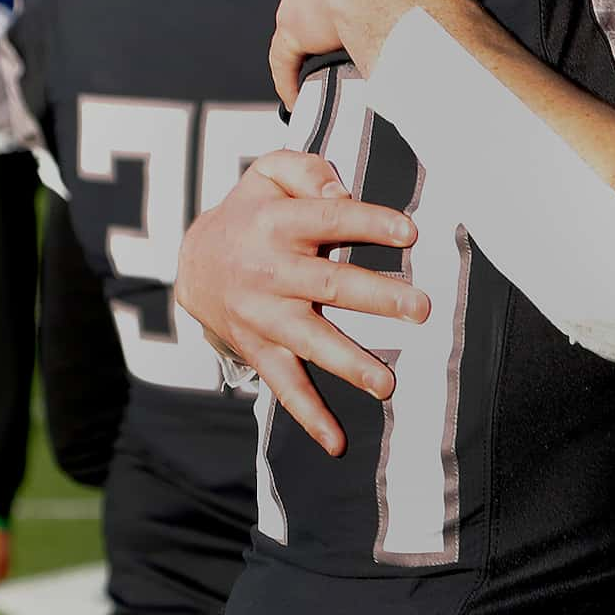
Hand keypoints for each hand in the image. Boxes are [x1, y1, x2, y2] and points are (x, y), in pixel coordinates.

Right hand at [173, 147, 428, 455]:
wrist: (193, 265)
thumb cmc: (253, 213)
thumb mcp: (267, 174)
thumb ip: (305, 171)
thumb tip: (340, 191)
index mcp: (276, 223)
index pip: (327, 219)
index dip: (368, 223)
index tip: (410, 232)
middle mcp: (269, 272)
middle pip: (328, 284)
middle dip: (376, 297)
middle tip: (421, 308)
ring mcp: (264, 317)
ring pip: (309, 341)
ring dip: (348, 362)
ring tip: (387, 384)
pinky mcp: (261, 350)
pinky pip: (285, 386)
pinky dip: (310, 416)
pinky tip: (338, 442)